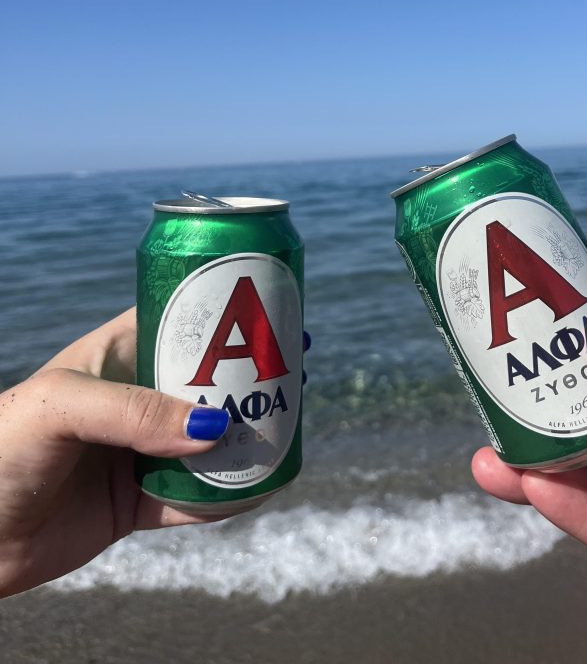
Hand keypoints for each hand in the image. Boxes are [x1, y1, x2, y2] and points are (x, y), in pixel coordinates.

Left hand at [0, 308, 295, 597]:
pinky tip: (262, 484)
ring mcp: (139, 452)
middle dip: (253, 375)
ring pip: (210, 439)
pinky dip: (231, 495)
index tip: (273, 308)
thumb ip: (134, 411)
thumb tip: (213, 428)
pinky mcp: (139, 503)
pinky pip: (197, 500)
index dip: (227, 310)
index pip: (180, 319)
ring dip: (250, 433)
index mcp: (115, 357)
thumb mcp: (62, 406)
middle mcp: (134, 400)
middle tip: (298, 368)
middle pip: (209, 381)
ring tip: (291, 421)